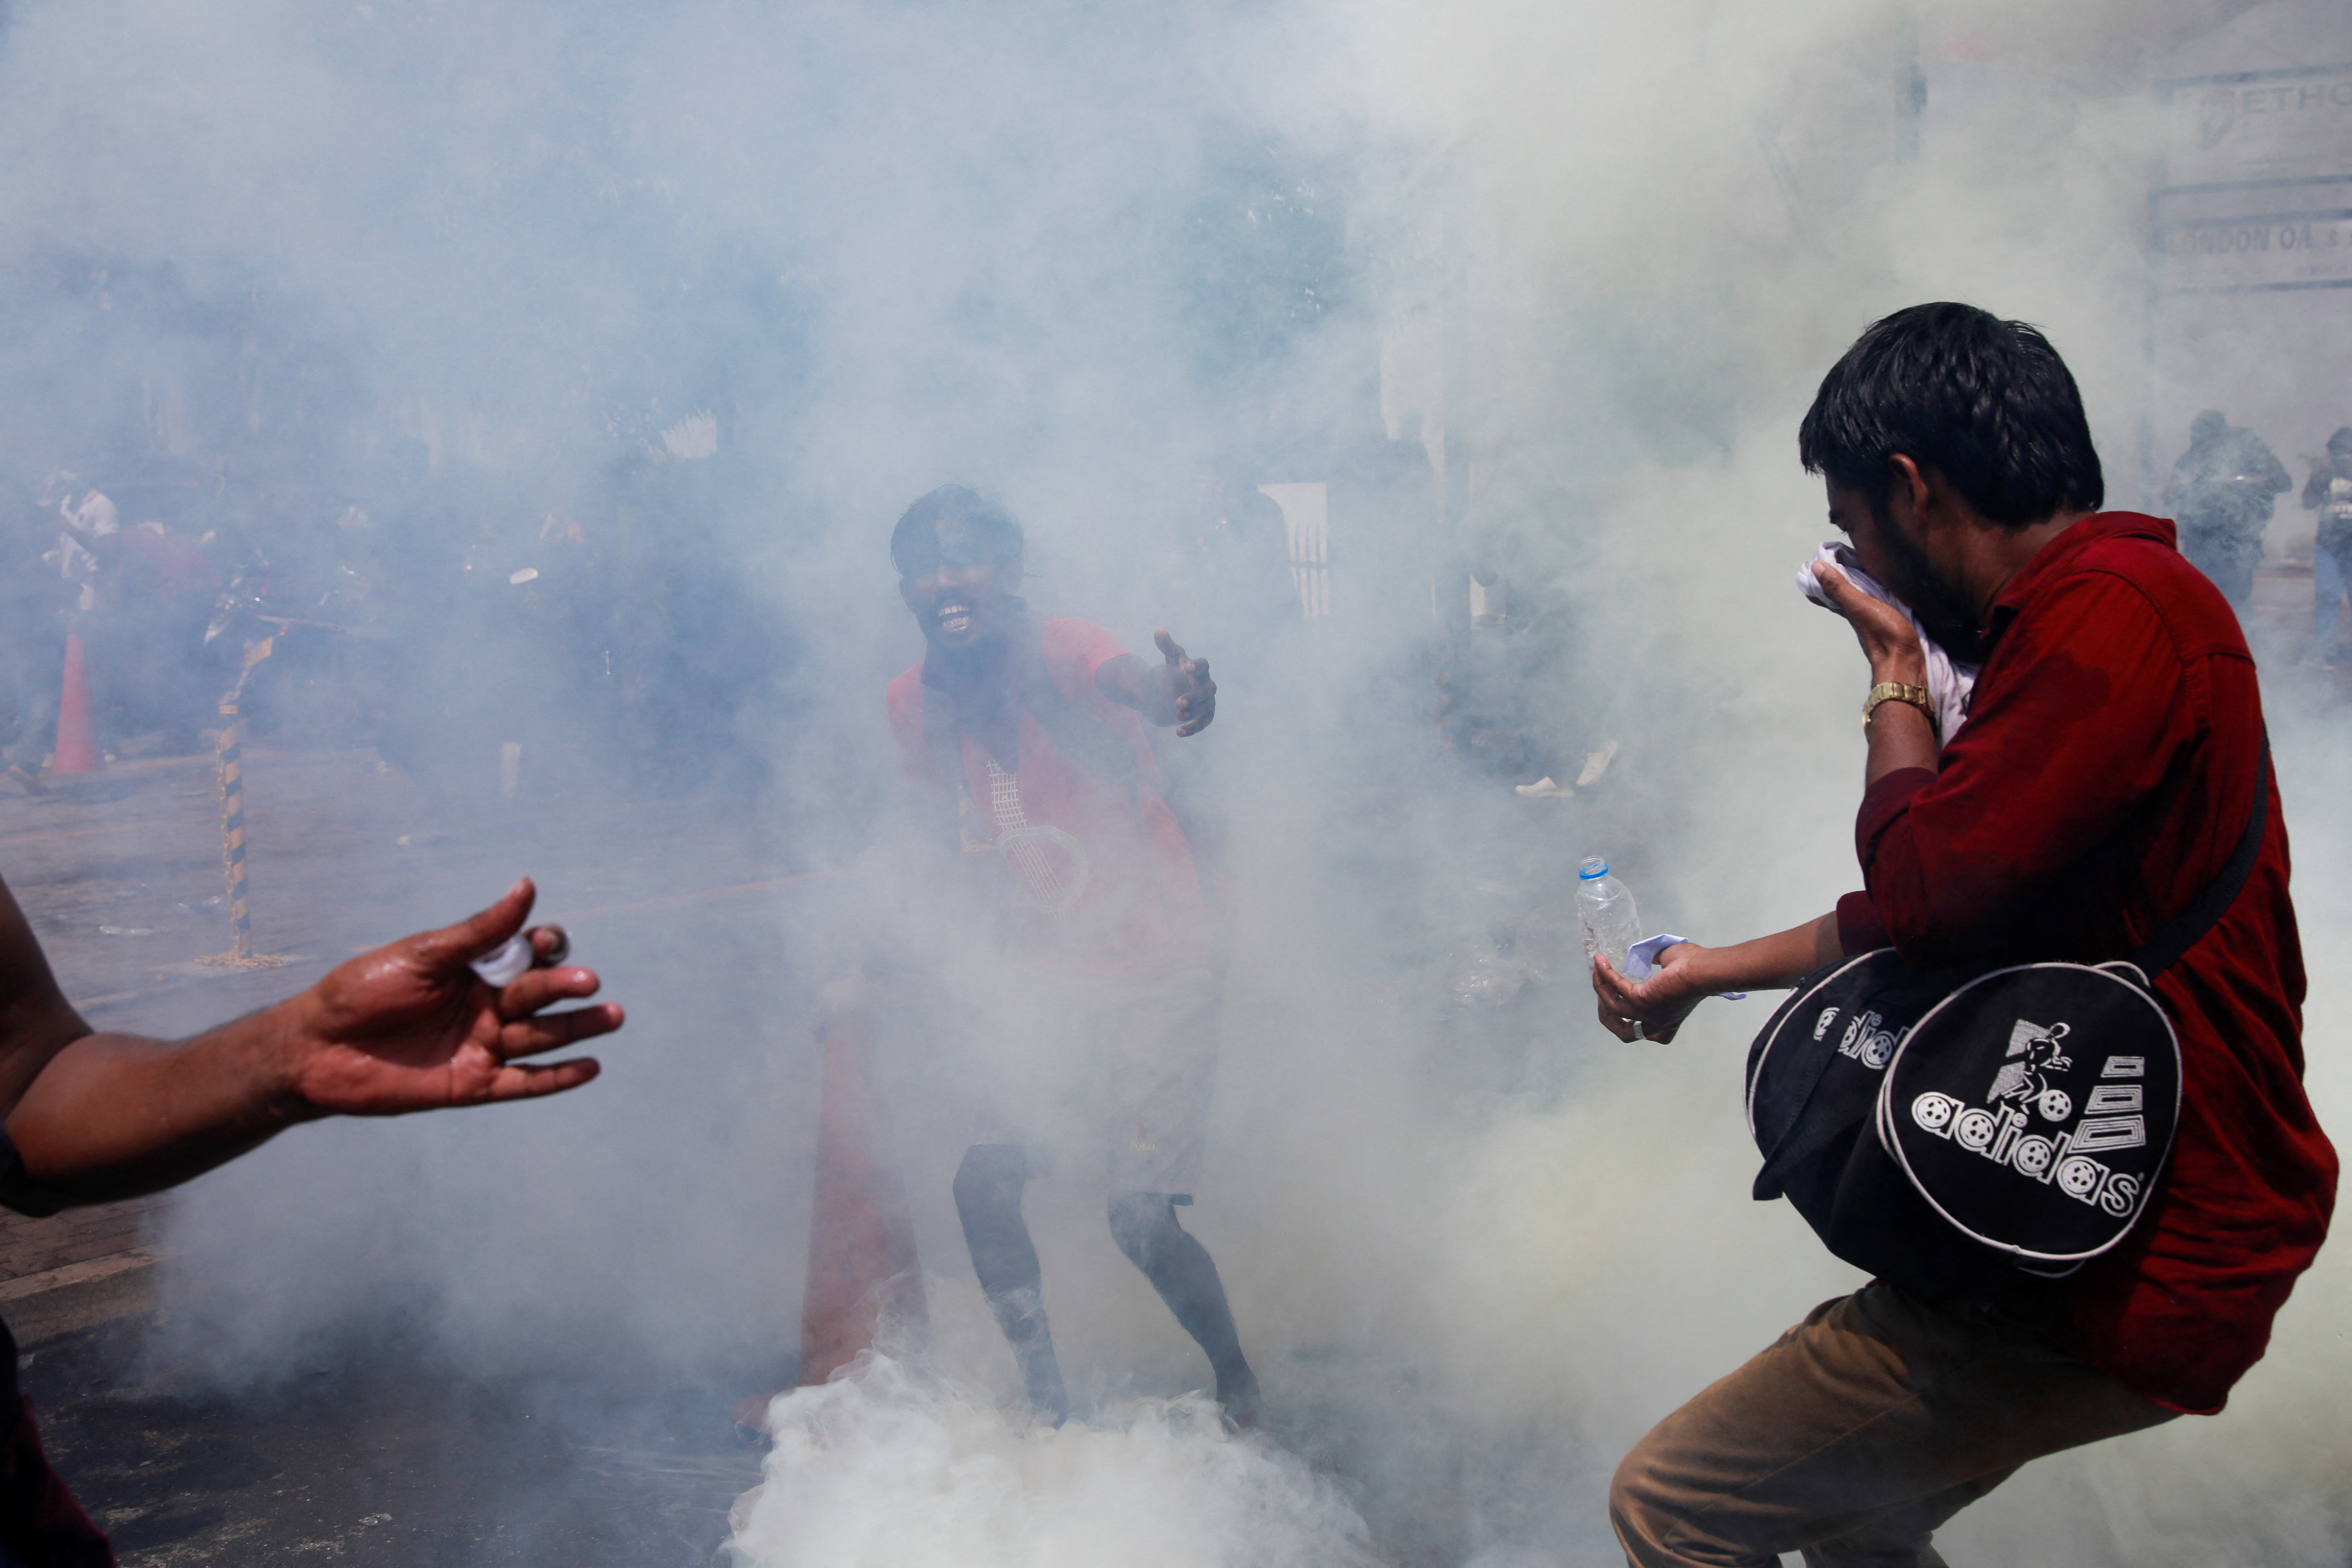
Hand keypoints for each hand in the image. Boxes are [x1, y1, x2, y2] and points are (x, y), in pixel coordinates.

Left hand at [278, 879, 622, 1117]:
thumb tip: (527, 886)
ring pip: (541, 1036)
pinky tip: (591, 1068)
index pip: (526, 954)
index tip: (543, 944)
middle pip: (540, 993)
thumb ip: (480, 930)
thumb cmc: (362, 990)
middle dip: (565, 986)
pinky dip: (558, 1078)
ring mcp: (482, 1045)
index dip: (542, 948)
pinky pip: (524, 1083)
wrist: (315, 1047)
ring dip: (579, 1028)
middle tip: (587, 983)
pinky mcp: (473, 1084)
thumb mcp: (423, 953)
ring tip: (613, 1017)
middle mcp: (485, 1005)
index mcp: (474, 968)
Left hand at [1155, 629, 1215, 736]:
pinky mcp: (1204, 716)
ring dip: (1194, 713)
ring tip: (1177, 716)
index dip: (1196, 666)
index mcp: (1198, 670)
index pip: (1202, 666)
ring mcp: (1207, 701)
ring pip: (1206, 708)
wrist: (1172, 689)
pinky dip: (1193, 729)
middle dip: (1195, 696)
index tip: (1185, 667)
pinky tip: (1179, 732)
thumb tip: (1159, 631)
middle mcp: (1207, 685)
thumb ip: (1166, 646)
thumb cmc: (1174, 671)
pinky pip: (1203, 723)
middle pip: (1207, 690)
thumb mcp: (1170, 659)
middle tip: (1178, 702)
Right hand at [1590, 943, 1710, 1043]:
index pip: (1650, 1035)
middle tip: (1602, 995)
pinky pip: (1615, 989)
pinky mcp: (1641, 1001)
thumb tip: (1650, 956)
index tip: (1622, 1002)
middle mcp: (1658, 1024)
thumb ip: (1660, 967)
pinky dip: (1605, 974)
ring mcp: (1648, 1015)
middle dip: (1608, 1017)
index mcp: (1670, 1021)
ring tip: (1597, 969)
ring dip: (1601, 988)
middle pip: (1624, 1033)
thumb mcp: (1674, 970)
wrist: (1704, 969)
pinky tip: (1601, 961)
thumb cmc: (1697, 967)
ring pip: (1612, 1008)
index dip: (1632, 1024)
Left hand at [1810, 561, 1926, 685]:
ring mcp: (1873, 619)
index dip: (1822, 577)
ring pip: (1860, 598)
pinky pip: (1878, 602)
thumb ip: (1841, 588)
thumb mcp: (1861, 606)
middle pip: (1843, 594)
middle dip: (1839, 577)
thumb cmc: (1884, 635)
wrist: (1906, 662)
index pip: (1828, 591)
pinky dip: (1875, 592)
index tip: (1819, 562)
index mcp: (1848, 608)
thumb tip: (1816, 568)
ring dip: (1857, 584)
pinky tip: (1882, 589)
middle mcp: (1857, 613)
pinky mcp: (1890, 621)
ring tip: (1858, 569)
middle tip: (1838, 561)